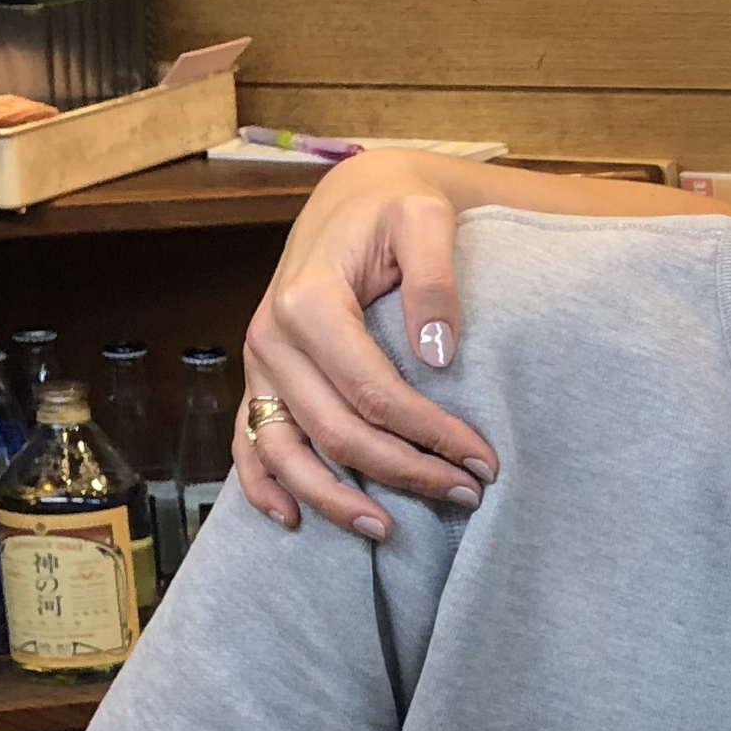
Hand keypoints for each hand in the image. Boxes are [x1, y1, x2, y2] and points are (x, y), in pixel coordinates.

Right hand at [236, 154, 501, 539]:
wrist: (353, 200)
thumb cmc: (394, 209)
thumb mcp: (425, 218)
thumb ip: (435, 277)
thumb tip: (439, 355)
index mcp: (308, 300)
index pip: (374, 392)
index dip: (430, 434)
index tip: (483, 460)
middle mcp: (271, 336)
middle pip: (337, 431)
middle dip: (404, 472)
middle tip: (465, 495)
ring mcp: (258, 364)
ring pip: (286, 451)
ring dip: (333, 499)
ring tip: (388, 531)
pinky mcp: (259, 379)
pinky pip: (248, 443)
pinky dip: (263, 486)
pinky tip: (294, 519)